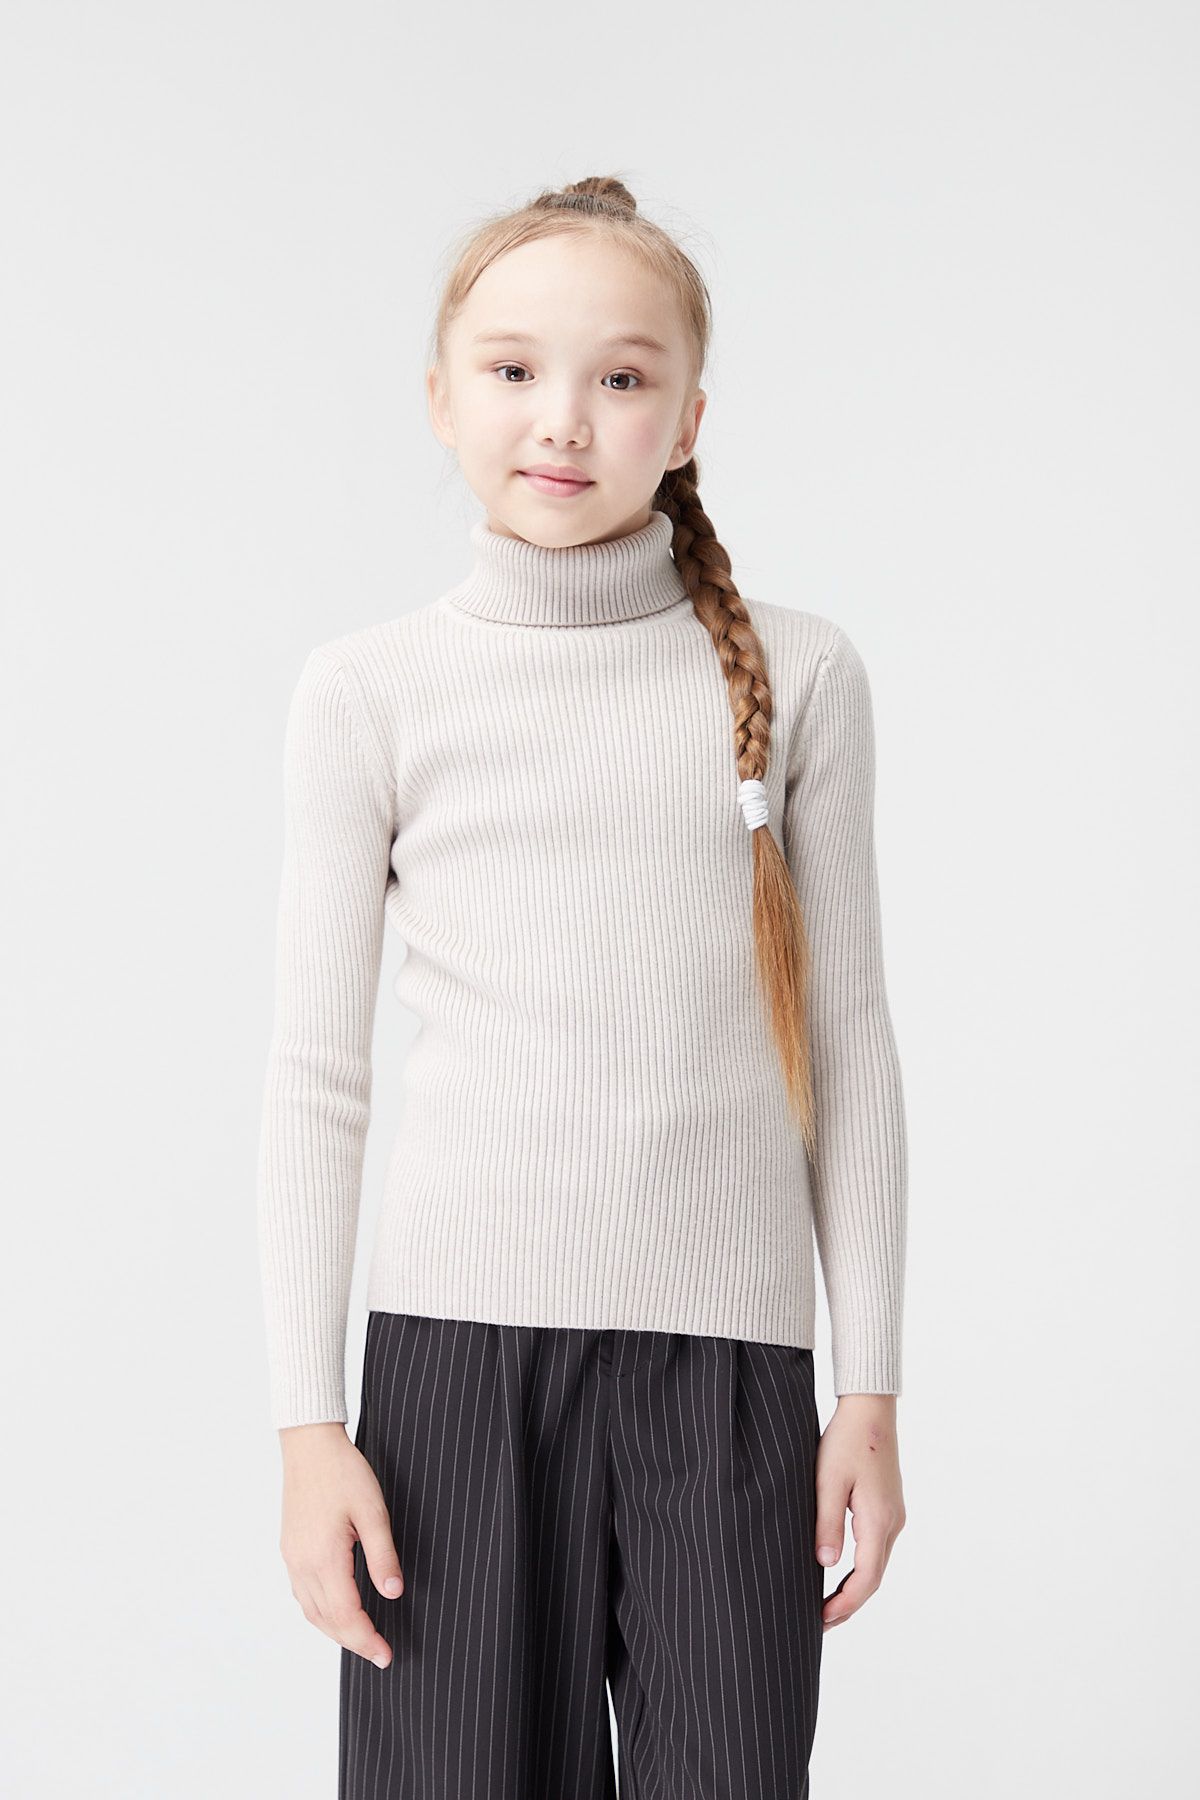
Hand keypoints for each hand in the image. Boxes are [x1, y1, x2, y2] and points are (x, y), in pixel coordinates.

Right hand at [277, 1422, 404, 1668]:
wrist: (310, 1445)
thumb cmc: (344, 1472)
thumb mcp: (373, 1511)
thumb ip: (383, 1555)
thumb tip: (393, 1592)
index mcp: (324, 1558)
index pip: (345, 1616)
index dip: (367, 1639)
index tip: (386, 1655)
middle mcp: (302, 1564)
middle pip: (326, 1621)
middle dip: (353, 1642)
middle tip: (380, 1654)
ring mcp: (292, 1558)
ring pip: (311, 1612)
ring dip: (336, 1631)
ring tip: (362, 1638)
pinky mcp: (289, 1549)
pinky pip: (303, 1595)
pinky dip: (321, 1613)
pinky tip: (337, 1610)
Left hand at [814, 1395, 905, 1632]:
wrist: (870, 1409)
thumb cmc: (845, 1440)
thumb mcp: (827, 1481)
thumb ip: (827, 1524)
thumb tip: (825, 1566)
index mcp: (879, 1520)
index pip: (865, 1578)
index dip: (845, 1605)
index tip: (821, 1621)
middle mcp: (893, 1523)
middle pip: (874, 1578)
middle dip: (849, 1604)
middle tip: (820, 1624)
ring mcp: (894, 1516)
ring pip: (877, 1565)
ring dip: (855, 1588)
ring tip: (827, 1606)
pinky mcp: (889, 1508)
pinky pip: (877, 1549)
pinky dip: (860, 1569)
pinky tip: (841, 1574)